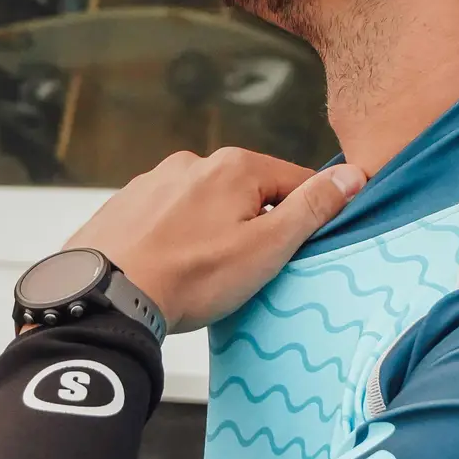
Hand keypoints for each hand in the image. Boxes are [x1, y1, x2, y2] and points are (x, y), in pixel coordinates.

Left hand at [64, 148, 366, 333]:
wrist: (106, 295)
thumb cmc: (190, 277)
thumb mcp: (267, 247)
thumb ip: (312, 208)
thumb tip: (352, 174)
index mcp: (235, 166)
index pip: (295, 181)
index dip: (305, 218)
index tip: (298, 250)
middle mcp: (193, 162)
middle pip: (248, 192)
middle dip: (254, 226)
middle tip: (247, 272)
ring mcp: (154, 181)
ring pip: (206, 205)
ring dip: (214, 232)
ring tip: (204, 276)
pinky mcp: (125, 205)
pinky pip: (168, 218)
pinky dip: (176, 239)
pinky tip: (172, 270)